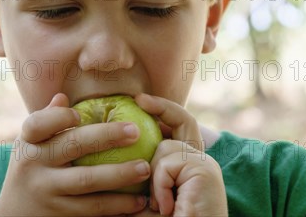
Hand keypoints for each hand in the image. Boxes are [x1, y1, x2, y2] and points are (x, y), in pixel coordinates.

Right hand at [0, 93, 149, 215]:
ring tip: (145, 167)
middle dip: (106, 136)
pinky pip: (93, 209)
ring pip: (87, 180)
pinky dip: (118, 205)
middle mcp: (32, 166)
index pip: (38, 123)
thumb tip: (63, 96)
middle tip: (136, 131)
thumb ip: (46, 121)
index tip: (79, 114)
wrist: (13, 216)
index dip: (60, 116)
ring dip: (120, 174)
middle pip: (71, 146)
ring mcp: (46, 192)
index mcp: (27, 143)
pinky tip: (139, 199)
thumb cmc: (30, 170)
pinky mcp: (60, 216)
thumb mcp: (29, 145)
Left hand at [133, 94, 226, 216]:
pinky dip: (160, 188)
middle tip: (138, 98)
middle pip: (183, 119)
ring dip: (156, 178)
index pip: (177, 128)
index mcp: (189, 167)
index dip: (161, 111)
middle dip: (162, 105)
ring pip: (165, 147)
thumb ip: (136, 175)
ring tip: (162, 205)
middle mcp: (201, 161)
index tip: (139, 100)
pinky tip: (168, 208)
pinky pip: (166, 165)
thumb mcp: (147, 198)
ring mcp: (205, 164)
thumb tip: (100, 156)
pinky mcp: (204, 169)